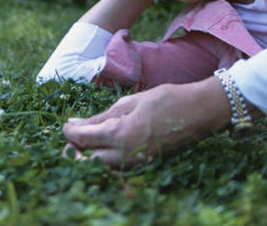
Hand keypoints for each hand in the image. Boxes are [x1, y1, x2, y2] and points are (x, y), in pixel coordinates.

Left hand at [62, 78, 230, 168]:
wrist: (200, 112)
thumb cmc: (165, 100)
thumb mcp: (128, 103)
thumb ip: (99, 117)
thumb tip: (73, 124)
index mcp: (119, 134)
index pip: (81, 139)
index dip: (68, 132)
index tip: (66, 124)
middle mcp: (126, 154)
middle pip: (88, 159)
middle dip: (77, 148)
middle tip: (76, 134)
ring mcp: (136, 163)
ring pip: (102, 165)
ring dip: (93, 153)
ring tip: (91, 138)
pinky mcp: (144, 165)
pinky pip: (118, 166)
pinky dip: (108, 157)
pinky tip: (109, 143)